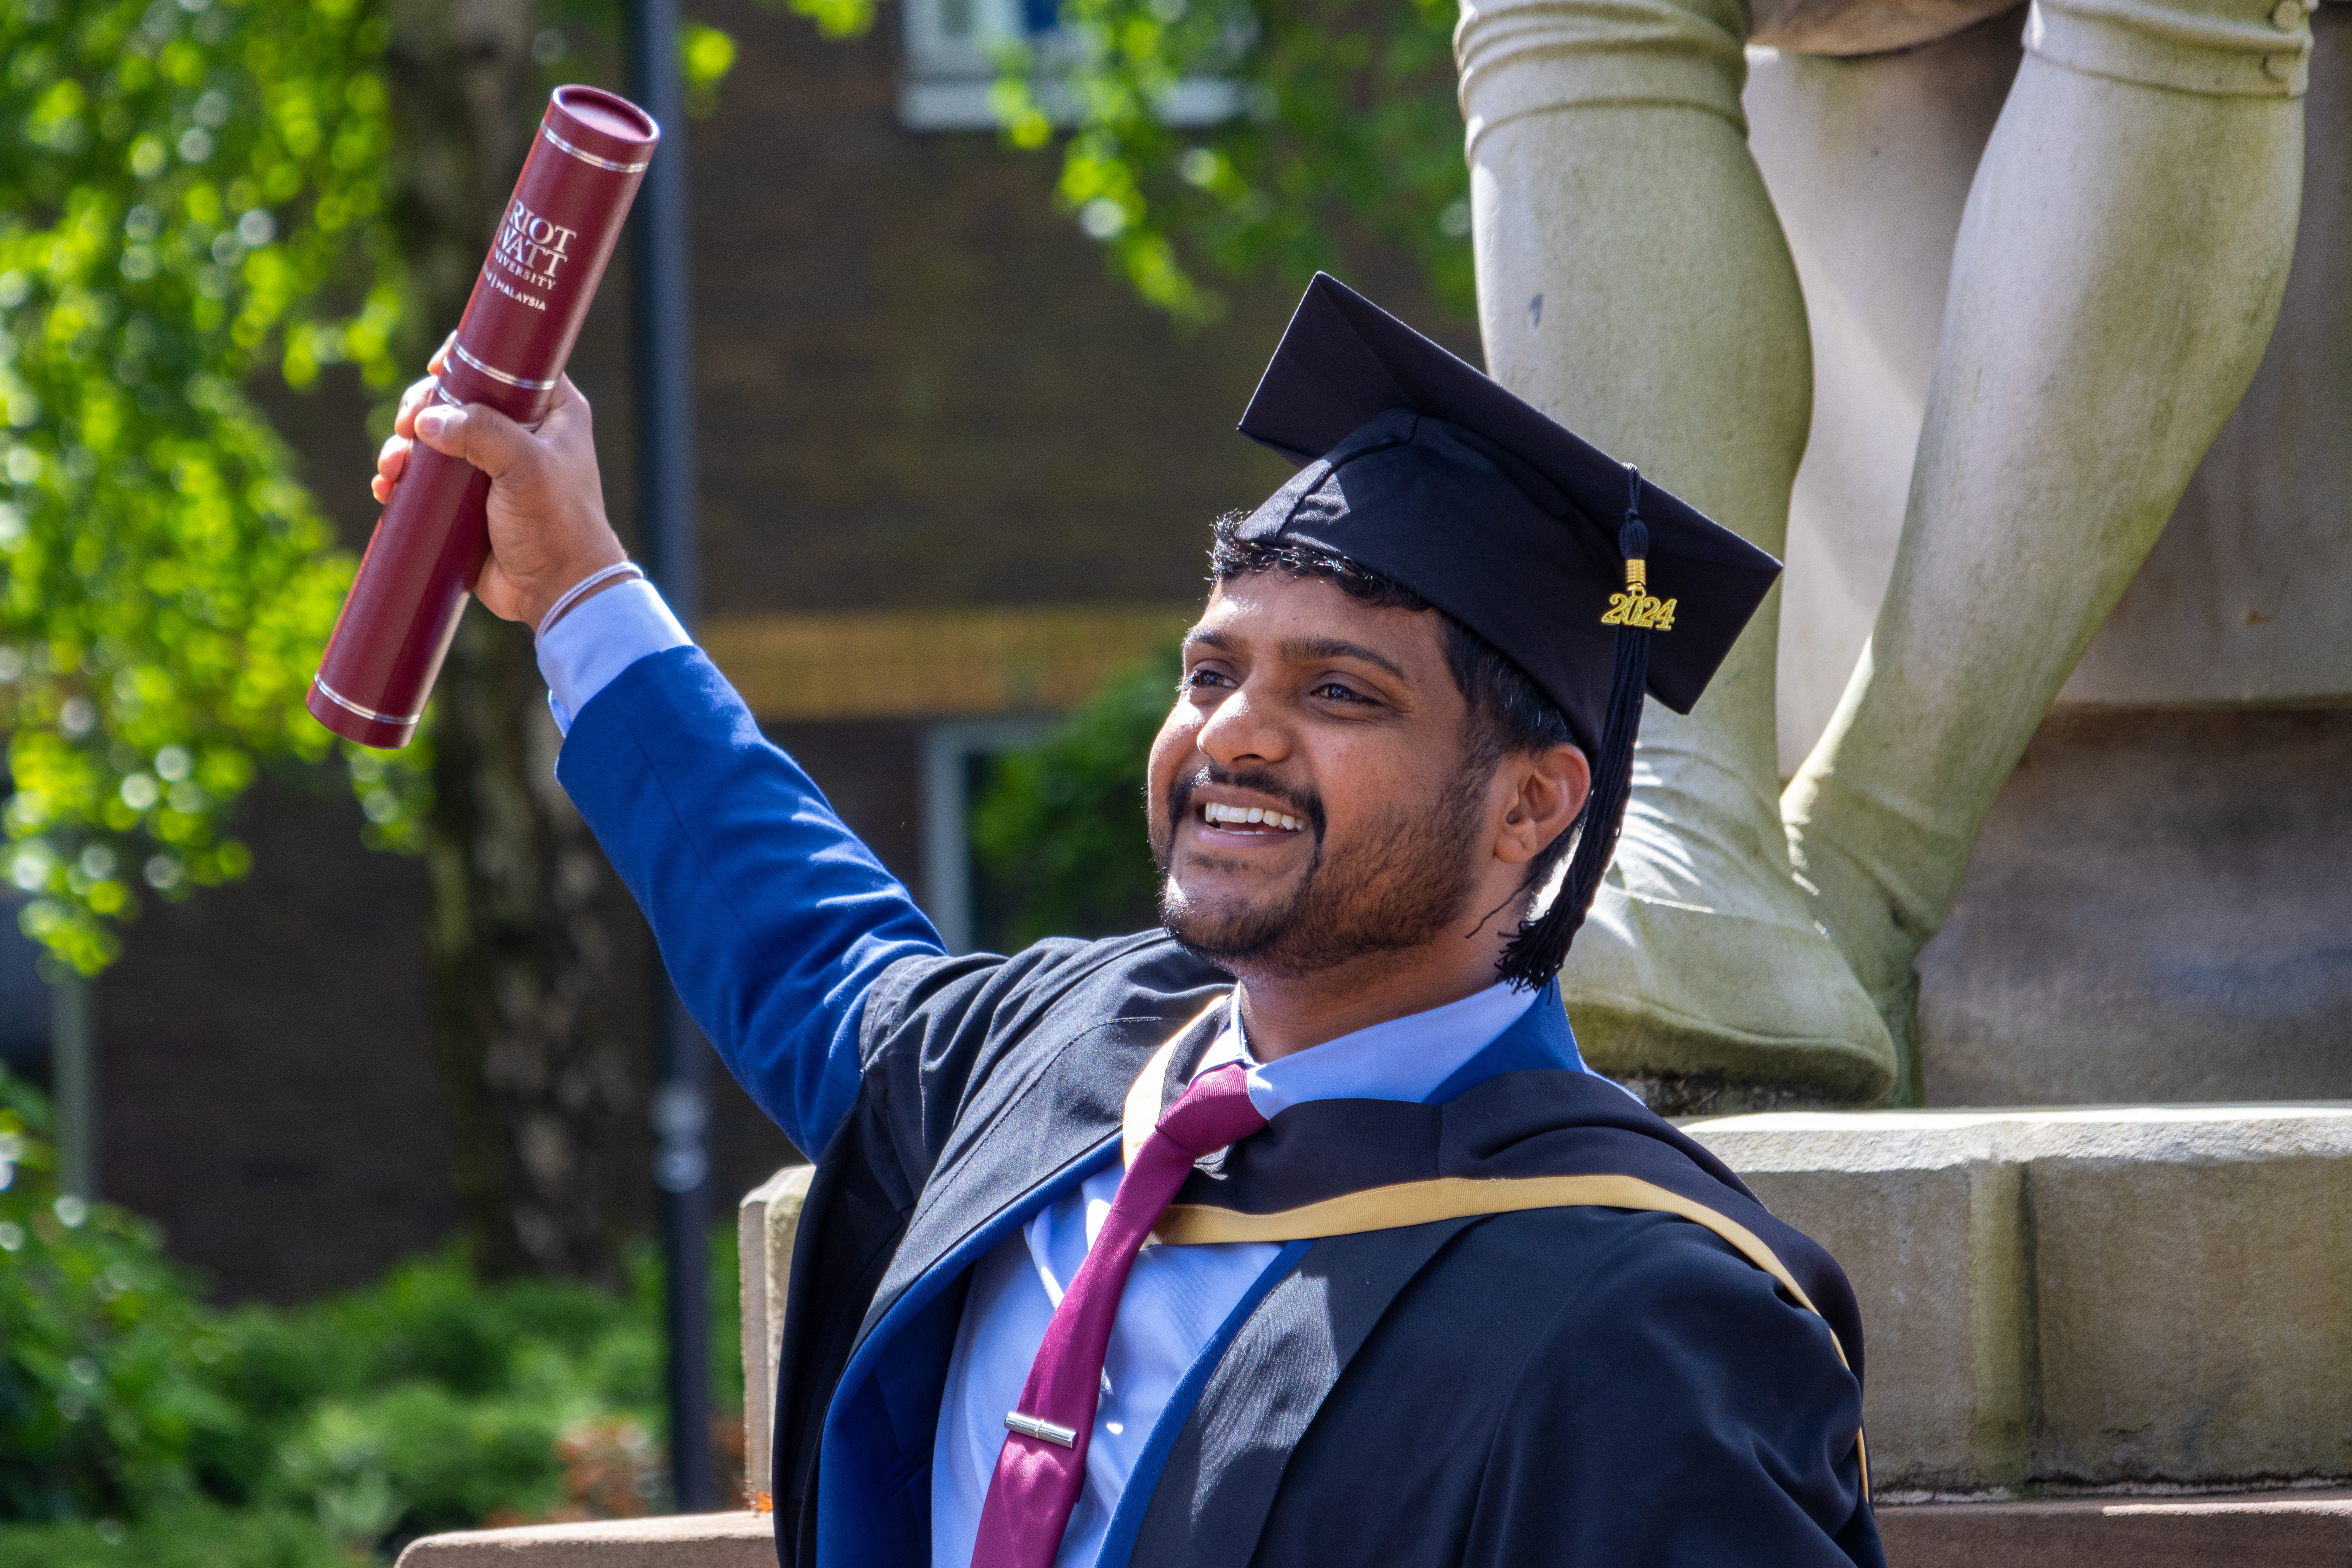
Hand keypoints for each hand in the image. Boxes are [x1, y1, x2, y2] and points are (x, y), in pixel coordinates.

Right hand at [372, 336, 628, 627]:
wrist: (556, 590)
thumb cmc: (557, 525)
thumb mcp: (527, 468)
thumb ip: (482, 434)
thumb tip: (427, 421)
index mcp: (550, 410)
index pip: (508, 362)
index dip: (468, 358)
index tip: (436, 370)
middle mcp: (520, 431)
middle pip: (457, 395)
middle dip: (422, 406)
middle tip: (407, 426)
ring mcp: (490, 465)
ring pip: (434, 435)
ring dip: (404, 444)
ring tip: (394, 466)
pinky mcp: (465, 499)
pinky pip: (425, 476)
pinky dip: (402, 477)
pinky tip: (388, 487)